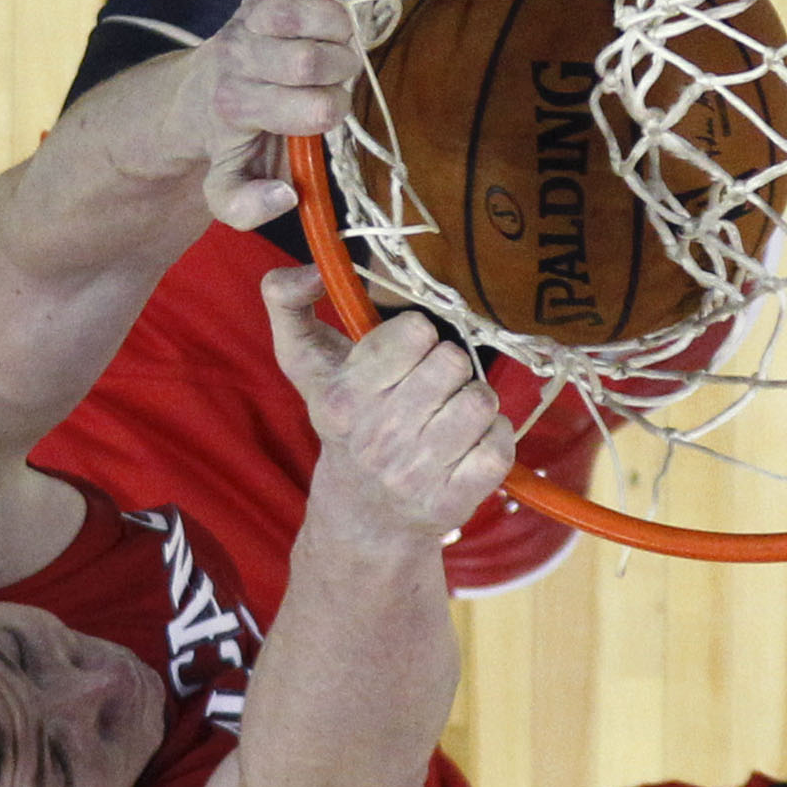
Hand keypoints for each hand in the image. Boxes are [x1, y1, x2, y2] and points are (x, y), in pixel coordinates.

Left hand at [175, 0, 360, 230]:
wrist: (199, 95)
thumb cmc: (233, 141)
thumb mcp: (229, 189)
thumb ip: (247, 206)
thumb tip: (285, 195)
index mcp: (238, 108)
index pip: (315, 109)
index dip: (332, 114)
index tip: (323, 117)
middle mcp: (238, 60)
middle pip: (312, 60)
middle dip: (339, 72)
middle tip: (333, 77)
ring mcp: (247, 20)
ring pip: (298, 11)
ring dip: (333, 26)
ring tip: (332, 41)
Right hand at [262, 265, 513, 541]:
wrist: (363, 516)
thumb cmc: (345, 423)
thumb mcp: (305, 364)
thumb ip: (286, 302)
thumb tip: (308, 270)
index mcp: (343, 399)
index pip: (415, 331)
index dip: (418, 337)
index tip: (406, 357)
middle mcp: (376, 438)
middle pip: (454, 361)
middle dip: (448, 369)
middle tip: (431, 389)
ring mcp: (414, 474)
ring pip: (481, 401)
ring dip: (473, 402)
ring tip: (450, 415)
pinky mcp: (451, 501)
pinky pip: (500, 446)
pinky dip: (495, 439)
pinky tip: (470, 445)